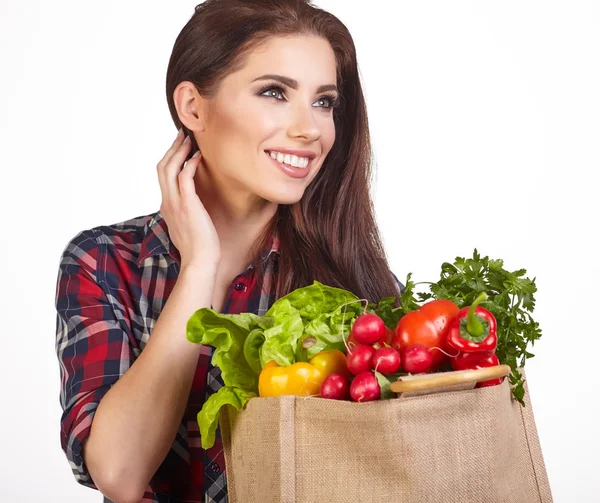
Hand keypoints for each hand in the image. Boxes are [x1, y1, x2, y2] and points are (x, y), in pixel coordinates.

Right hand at [157, 130, 220, 270]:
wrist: (199, 262)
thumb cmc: (198, 247)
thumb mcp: (188, 226)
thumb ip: (185, 213)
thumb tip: (192, 207)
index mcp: (166, 206)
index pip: (162, 176)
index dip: (169, 159)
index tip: (179, 148)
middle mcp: (167, 202)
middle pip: (162, 167)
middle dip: (171, 149)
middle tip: (182, 136)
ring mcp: (175, 203)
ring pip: (169, 169)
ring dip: (179, 151)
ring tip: (189, 140)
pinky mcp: (187, 205)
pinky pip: (184, 178)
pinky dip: (189, 164)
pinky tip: (198, 158)